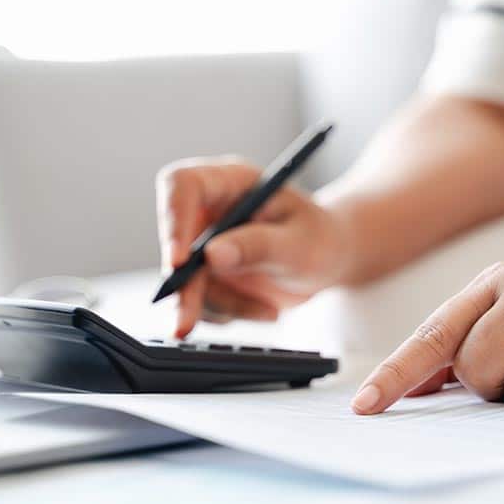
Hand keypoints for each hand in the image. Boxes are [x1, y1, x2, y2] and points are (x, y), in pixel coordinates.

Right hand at [156, 156, 351, 336]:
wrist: (330, 258)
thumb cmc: (320, 238)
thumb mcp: (300, 243)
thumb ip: (260, 246)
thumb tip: (214, 254)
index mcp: (231, 181)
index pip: (182, 185)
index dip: (173, 220)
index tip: (180, 262)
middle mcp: (210, 209)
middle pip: (174, 241)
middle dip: (184, 287)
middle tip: (185, 322)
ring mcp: (204, 242)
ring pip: (188, 281)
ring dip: (224, 305)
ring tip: (270, 309)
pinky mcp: (206, 273)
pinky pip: (201, 301)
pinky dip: (230, 313)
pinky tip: (262, 308)